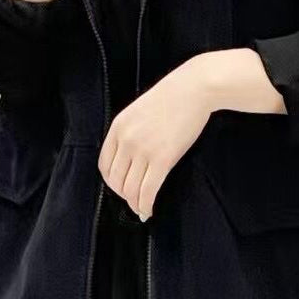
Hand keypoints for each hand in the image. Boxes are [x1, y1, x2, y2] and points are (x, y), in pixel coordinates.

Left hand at [97, 58, 213, 220]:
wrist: (194, 88)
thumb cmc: (173, 96)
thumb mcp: (140, 111)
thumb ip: (130, 132)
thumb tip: (131, 158)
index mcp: (118, 127)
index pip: (104, 165)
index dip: (111, 181)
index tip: (120, 187)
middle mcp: (126, 140)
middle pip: (116, 180)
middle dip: (123, 195)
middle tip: (133, 201)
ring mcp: (143, 150)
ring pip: (130, 189)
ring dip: (134, 204)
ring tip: (141, 208)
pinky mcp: (163, 159)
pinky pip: (148, 190)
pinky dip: (146, 204)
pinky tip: (149, 209)